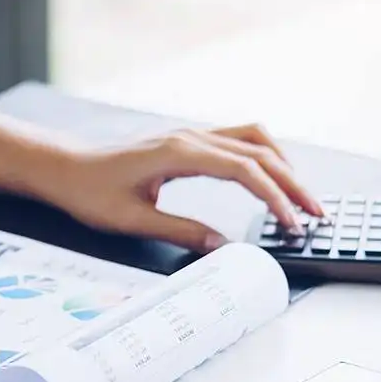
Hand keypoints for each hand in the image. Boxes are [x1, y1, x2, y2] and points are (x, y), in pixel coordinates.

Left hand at [42, 124, 323, 251]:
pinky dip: (262, 156)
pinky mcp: (186, 141)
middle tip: (316, 214)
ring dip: (282, 165)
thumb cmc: (89, 191)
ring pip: (252, 139)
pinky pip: (237, 140)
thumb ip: (180, 231)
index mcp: (178, 152)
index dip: (273, 197)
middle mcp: (189, 136)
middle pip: (259, 151)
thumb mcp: (132, 219)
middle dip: (292, 182)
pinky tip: (271, 178)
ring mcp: (189, 134)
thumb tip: (221, 247)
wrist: (64, 168)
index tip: (291, 223)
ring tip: (301, 197)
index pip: (243, 170)